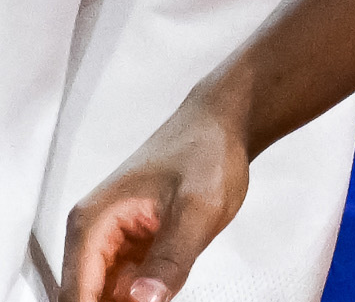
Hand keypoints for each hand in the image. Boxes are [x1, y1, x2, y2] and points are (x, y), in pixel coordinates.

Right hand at [61, 88, 251, 301]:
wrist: (222, 126)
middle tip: (157, 300)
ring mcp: (112, 242)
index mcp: (93, 223)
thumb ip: (171, 258)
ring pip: (106, 294)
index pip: (76, 293)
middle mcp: (93, 235)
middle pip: (87, 297)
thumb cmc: (206, 151)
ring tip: (162, 292)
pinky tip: (162, 293)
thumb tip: (144, 299)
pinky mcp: (133, 247)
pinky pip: (127, 285)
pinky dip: (142, 297)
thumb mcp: (198, 208)